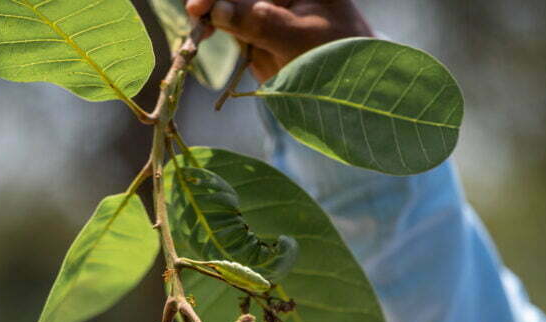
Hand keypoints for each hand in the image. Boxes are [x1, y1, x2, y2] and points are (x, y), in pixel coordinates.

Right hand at [185, 0, 373, 81]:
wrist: (349, 89)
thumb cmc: (336, 56)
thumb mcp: (298, 38)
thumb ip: (259, 21)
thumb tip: (218, 10)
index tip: (200, 6)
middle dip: (215, 2)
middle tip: (196, 14)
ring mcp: (269, 8)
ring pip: (230, 6)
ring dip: (211, 16)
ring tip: (198, 32)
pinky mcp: (259, 29)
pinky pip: (232, 24)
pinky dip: (215, 28)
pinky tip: (204, 33)